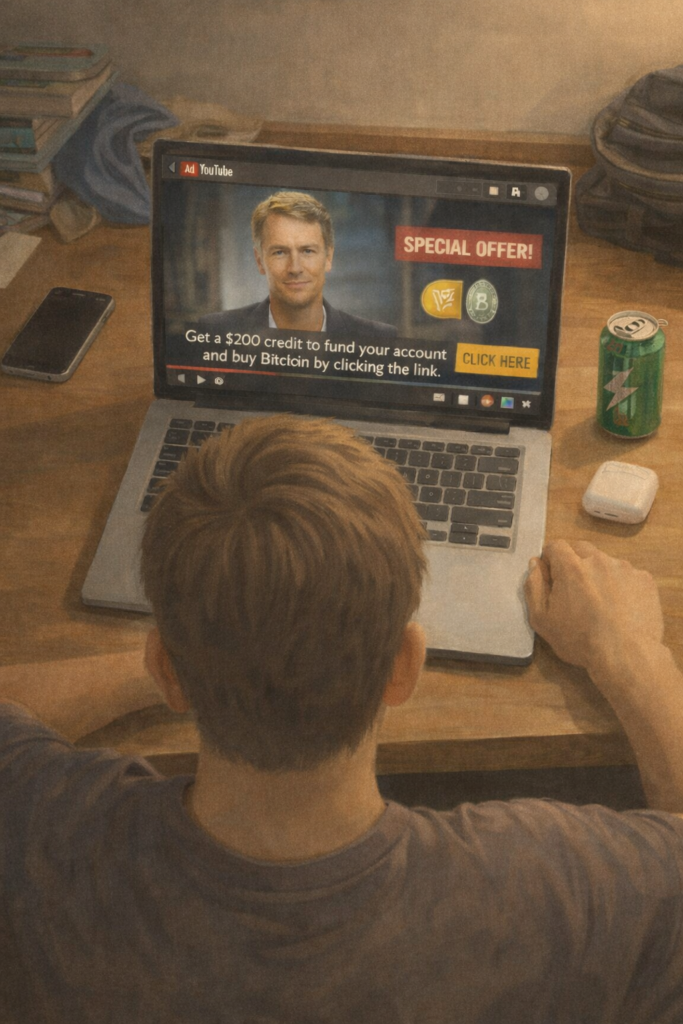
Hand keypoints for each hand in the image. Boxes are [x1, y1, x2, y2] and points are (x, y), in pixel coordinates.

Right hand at [524, 540, 663, 672]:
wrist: (626, 655)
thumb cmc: (579, 640)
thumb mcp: (542, 619)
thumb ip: (534, 586)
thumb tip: (535, 564)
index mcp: (571, 566)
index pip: (556, 546)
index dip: (551, 559)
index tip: (552, 577)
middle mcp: (599, 560)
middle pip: (581, 549)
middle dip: (574, 562)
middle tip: (575, 590)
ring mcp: (625, 568)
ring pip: (605, 562)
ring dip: (599, 574)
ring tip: (601, 602)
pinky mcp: (645, 580)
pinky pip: (627, 575)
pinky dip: (621, 585)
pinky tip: (620, 608)